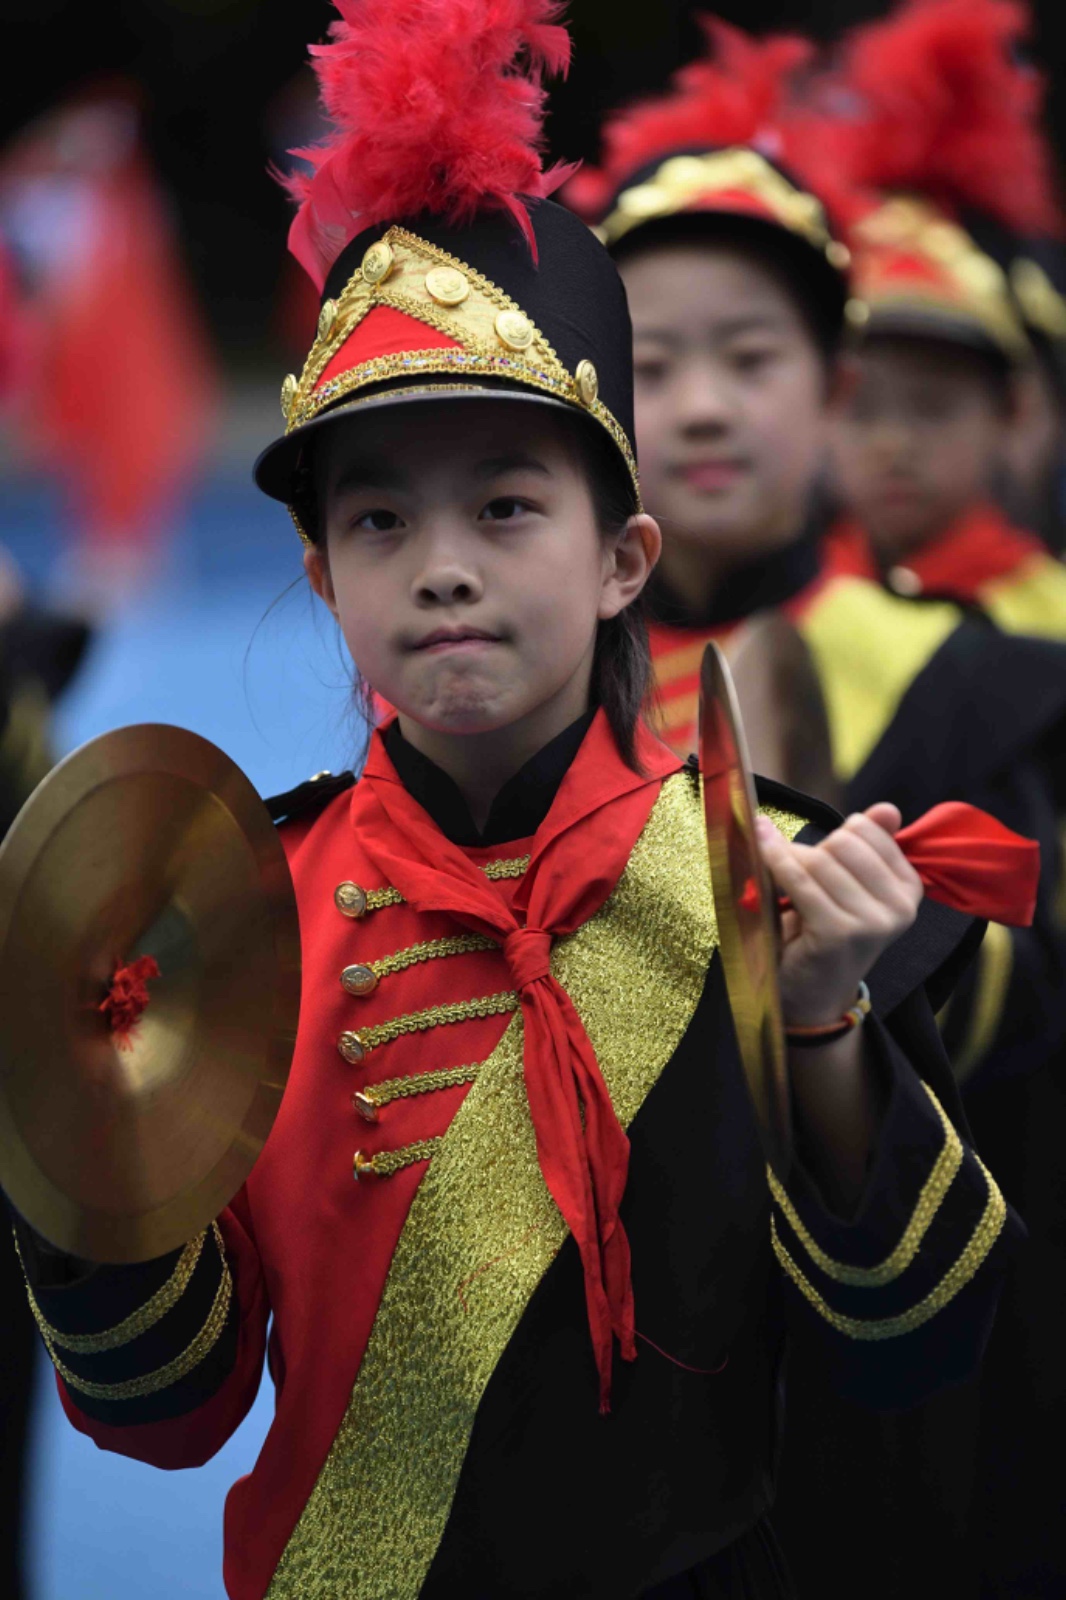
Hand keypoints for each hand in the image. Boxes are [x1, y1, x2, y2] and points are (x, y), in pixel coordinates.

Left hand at [754, 803, 922, 1027]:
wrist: (810, 993)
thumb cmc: (825, 930)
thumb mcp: (851, 885)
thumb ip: (869, 845)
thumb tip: (887, 809)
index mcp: (909, 889)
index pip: (866, 830)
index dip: (834, 838)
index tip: (823, 860)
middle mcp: (900, 908)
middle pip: (842, 843)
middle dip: (812, 851)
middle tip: (799, 878)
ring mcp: (871, 923)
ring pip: (819, 860)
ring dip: (790, 864)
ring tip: (787, 889)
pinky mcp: (837, 933)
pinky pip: (799, 880)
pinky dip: (775, 862)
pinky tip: (761, 853)